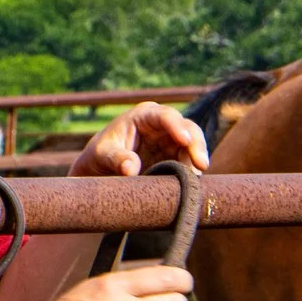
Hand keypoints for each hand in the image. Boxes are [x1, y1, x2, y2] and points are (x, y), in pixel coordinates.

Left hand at [72, 101, 208, 177]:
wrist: (103, 168)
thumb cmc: (100, 155)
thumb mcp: (101, 155)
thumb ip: (115, 158)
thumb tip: (130, 168)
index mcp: (143, 115)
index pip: (164, 116)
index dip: (176, 126)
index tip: (184, 140)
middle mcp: (162, 125)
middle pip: (188, 129)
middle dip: (196, 145)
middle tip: (201, 165)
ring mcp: (172, 141)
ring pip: (194, 147)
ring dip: (197, 162)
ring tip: (194, 179)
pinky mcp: (177, 157)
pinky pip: (191, 163)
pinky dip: (193, 172)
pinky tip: (193, 185)